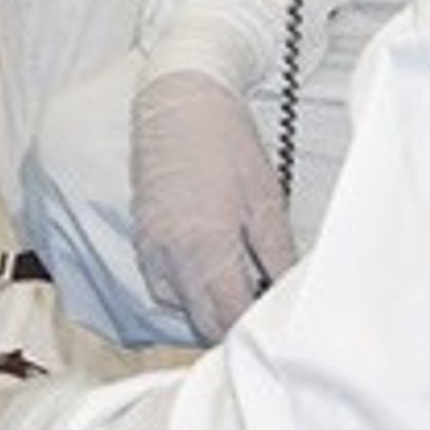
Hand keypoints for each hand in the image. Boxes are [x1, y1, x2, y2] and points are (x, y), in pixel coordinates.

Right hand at [127, 66, 295, 341]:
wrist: (180, 102)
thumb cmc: (228, 144)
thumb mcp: (267, 200)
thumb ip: (277, 256)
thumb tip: (288, 293)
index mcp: (207, 245)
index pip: (229, 316)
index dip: (254, 326)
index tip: (275, 321)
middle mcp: (172, 253)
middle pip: (201, 323)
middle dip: (231, 323)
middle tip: (261, 308)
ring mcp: (151, 247)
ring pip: (180, 307)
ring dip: (207, 308)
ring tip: (238, 285)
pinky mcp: (142, 238)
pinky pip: (161, 285)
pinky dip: (185, 288)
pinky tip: (209, 267)